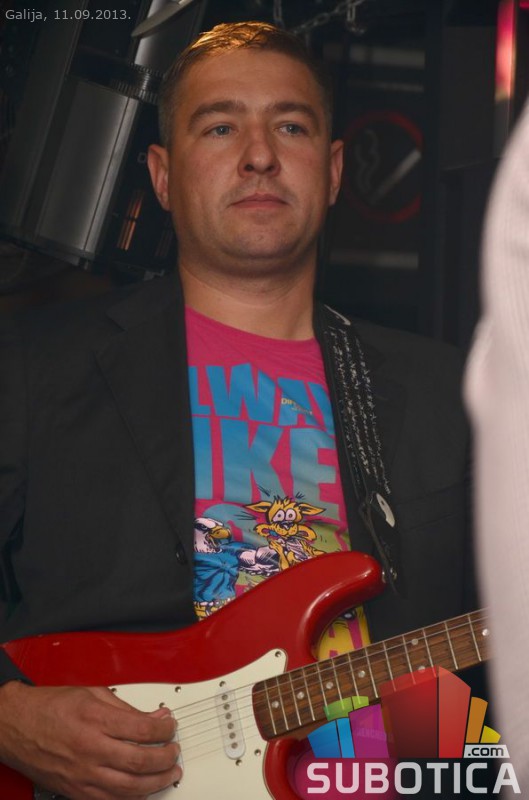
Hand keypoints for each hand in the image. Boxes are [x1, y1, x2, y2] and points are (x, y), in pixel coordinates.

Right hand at [0, 680, 180, 798]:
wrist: (15, 725)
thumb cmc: (49, 706)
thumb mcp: (92, 693)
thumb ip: (126, 707)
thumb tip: (155, 716)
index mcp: (95, 719)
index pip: (143, 729)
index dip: (165, 730)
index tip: (171, 727)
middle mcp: (89, 749)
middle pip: (140, 761)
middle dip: (166, 758)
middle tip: (174, 752)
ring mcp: (82, 774)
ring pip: (129, 788)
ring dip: (156, 783)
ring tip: (168, 774)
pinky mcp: (75, 791)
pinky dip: (131, 797)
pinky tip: (143, 789)